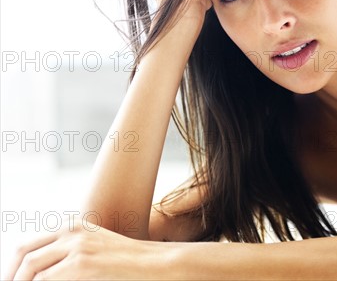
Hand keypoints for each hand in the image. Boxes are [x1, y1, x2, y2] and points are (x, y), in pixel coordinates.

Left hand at [4, 217, 164, 279]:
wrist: (155, 264)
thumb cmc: (128, 262)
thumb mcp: (96, 249)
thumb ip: (70, 254)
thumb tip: (41, 272)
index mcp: (73, 226)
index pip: (28, 247)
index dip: (13, 269)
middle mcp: (72, 233)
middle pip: (24, 256)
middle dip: (13, 278)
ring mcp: (76, 247)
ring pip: (31, 270)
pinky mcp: (81, 265)